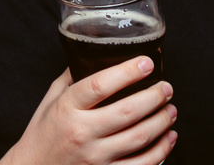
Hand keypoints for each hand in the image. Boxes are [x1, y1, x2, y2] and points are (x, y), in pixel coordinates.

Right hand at [2, 60, 176, 164]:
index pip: (99, 85)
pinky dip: (161, 150)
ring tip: (170, 109)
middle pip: (127, 111)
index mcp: (67, 108)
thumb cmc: (42, 134)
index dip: (127, 72)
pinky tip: (168, 138)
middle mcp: (82, 132)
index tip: (146, 62)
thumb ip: (72, 79)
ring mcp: (95, 157)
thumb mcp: (50, 100)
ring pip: (139, 137)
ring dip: (161, 121)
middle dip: (154, 96)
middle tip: (166, 88)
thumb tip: (94, 57)